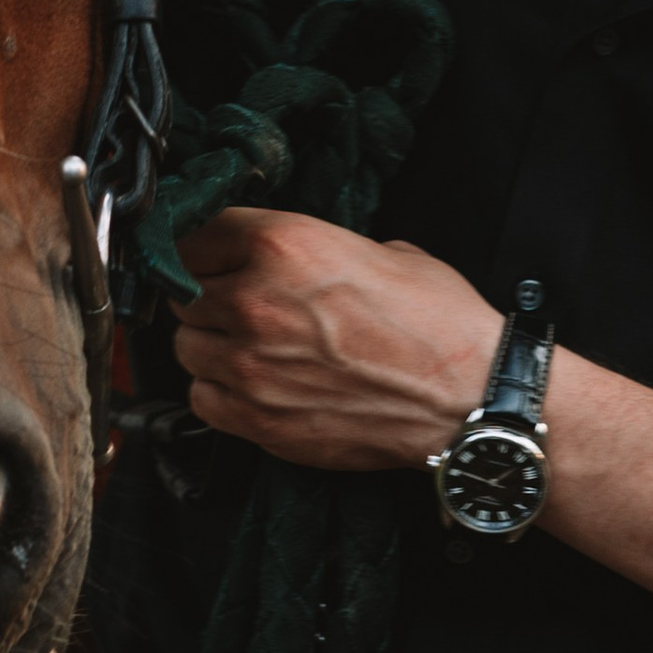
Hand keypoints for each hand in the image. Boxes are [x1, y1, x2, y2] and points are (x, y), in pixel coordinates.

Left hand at [168, 209, 495, 469]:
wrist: (468, 398)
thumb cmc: (438, 324)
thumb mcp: (381, 251)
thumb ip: (314, 251)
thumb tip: (287, 262)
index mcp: (283, 243)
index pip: (196, 233)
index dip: (208, 247)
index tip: (215, 258)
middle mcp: (254, 300)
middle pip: (184, 291)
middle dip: (209, 296)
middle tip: (243, 306)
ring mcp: (250, 365)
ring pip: (186, 347)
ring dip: (211, 345)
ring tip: (252, 348)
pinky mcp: (257, 418)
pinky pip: (202, 399)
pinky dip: (219, 392)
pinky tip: (255, 386)